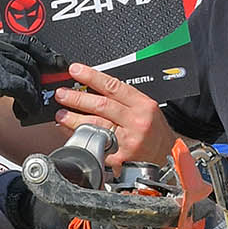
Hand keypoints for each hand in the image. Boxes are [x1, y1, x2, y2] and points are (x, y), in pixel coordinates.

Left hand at [54, 62, 176, 168]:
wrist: (166, 155)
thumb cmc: (154, 129)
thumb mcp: (145, 106)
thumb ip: (122, 96)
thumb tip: (93, 84)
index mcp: (142, 105)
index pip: (113, 86)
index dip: (91, 77)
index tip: (75, 71)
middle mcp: (135, 122)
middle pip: (101, 106)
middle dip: (77, 98)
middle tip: (62, 93)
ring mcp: (127, 141)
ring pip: (95, 126)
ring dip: (74, 119)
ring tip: (61, 114)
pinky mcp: (119, 157)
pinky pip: (95, 145)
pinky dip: (80, 137)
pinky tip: (70, 132)